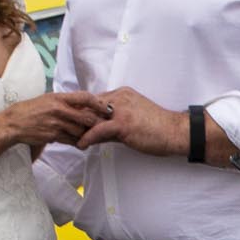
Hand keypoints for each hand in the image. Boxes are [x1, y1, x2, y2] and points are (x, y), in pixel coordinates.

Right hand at [3, 92, 98, 149]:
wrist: (13, 123)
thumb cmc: (31, 110)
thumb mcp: (48, 99)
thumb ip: (65, 102)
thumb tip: (84, 105)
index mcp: (59, 97)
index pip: (85, 97)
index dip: (99, 103)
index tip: (107, 108)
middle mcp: (59, 109)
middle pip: (87, 117)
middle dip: (97, 123)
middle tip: (104, 126)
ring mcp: (56, 123)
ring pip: (80, 130)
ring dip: (87, 134)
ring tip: (91, 136)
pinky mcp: (53, 136)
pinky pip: (71, 140)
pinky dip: (77, 142)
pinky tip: (79, 143)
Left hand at [77, 87, 191, 156]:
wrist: (175, 132)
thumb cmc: (158, 128)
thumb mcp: (134, 120)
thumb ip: (114, 123)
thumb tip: (98, 133)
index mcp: (123, 94)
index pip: (95, 100)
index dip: (83, 111)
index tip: (72, 120)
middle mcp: (120, 97)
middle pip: (90, 105)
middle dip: (76, 117)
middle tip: (64, 128)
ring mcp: (121, 110)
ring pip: (92, 116)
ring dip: (78, 127)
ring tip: (67, 137)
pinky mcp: (123, 124)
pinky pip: (98, 130)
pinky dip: (87, 137)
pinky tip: (80, 145)